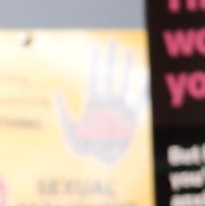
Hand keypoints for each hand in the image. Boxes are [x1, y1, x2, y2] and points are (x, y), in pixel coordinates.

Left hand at [55, 38, 144, 165]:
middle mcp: (108, 103)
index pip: (96, 79)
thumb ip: (62, 111)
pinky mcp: (131, 119)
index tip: (98, 48)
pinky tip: (148, 77)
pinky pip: (139, 102)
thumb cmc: (81, 147)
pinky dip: (143, 91)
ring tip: (129, 53)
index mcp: (93, 104)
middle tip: (113, 43)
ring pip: (125, 84)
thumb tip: (56, 91)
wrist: (98, 162)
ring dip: (127, 69)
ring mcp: (120, 109)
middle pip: (111, 76)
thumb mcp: (68, 129)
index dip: (97, 64)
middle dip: (112, 60)